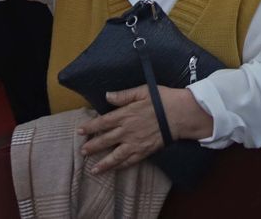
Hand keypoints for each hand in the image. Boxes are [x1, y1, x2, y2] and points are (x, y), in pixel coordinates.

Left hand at [79, 86, 211, 172]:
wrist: (181, 114)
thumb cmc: (163, 99)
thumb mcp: (142, 91)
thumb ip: (123, 95)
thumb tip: (107, 95)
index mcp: (125, 115)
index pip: (102, 122)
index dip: (90, 127)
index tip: (79, 131)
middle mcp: (127, 131)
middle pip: (105, 141)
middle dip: (92, 147)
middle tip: (82, 152)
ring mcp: (135, 143)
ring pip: (115, 156)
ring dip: (103, 163)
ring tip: (93, 170)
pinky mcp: (145, 151)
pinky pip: (130, 161)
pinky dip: (121, 166)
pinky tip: (115, 170)